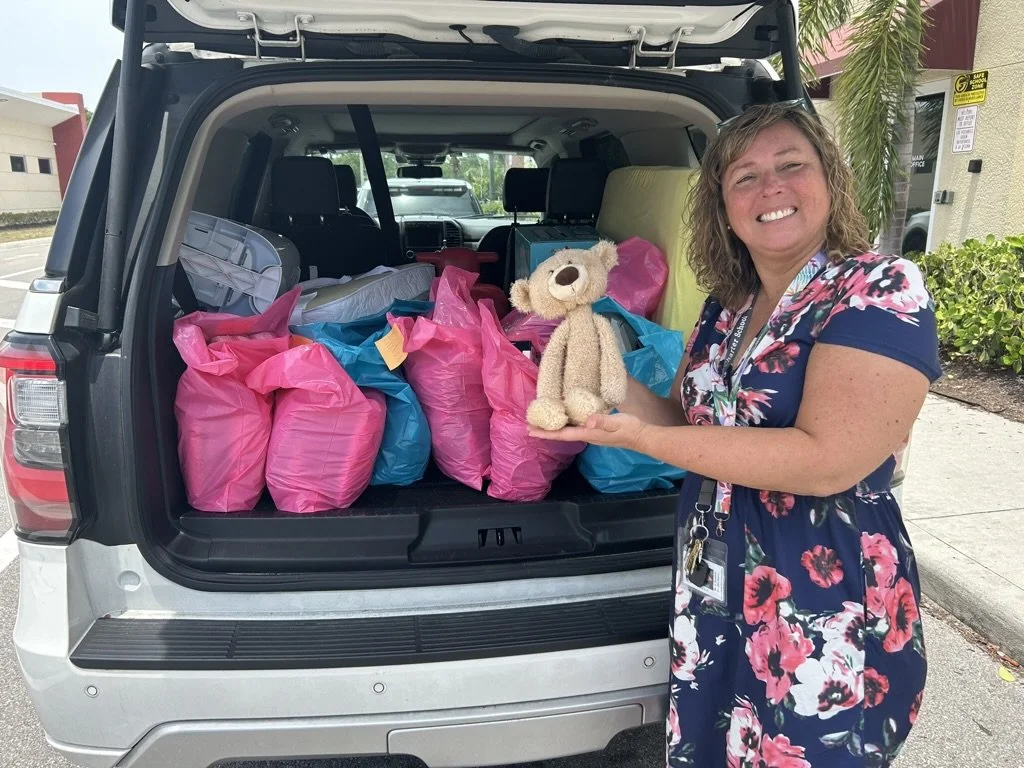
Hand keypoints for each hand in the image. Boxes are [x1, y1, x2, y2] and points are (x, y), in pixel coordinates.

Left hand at [528, 412, 650, 450]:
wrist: (641, 436)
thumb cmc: (629, 429)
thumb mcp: (617, 422)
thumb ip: (603, 421)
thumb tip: (587, 421)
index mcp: (588, 433)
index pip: (563, 434)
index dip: (546, 432)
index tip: (531, 430)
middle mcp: (586, 435)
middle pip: (561, 434)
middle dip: (545, 431)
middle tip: (529, 426)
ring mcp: (591, 434)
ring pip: (567, 431)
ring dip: (553, 428)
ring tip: (541, 423)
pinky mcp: (595, 430)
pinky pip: (575, 427)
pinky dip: (565, 424)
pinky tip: (563, 419)